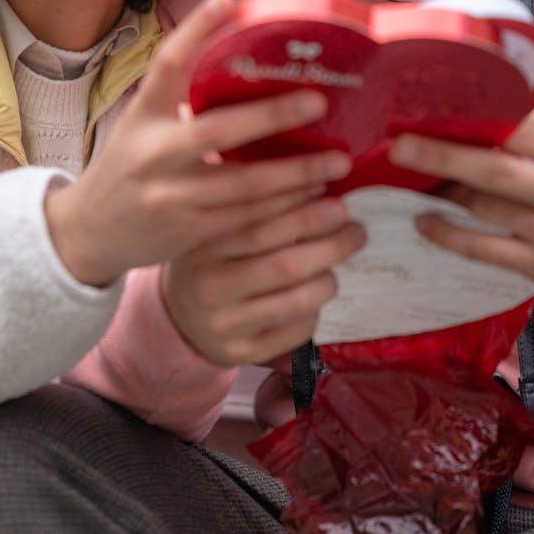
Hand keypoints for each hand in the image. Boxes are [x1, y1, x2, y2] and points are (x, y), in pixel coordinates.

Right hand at [46, 0, 353, 286]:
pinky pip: (244, 220)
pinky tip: (315, 198)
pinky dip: (283, 209)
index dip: (196, 28)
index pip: (168, 64)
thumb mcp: (143, 124)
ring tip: (337, 161)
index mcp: (143, 115)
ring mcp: (169, 195)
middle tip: (319, 101)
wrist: (89, 232)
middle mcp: (153, 152)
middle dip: (272, 116)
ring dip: (295, 174)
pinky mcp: (187, 232)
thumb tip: (242, 55)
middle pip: (217, 130)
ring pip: (243, 184)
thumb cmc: (129, 166)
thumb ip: (182, 99)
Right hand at [162, 203, 365, 365]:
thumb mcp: (215, 227)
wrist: (179, 316)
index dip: (298, 202)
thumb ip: (251, 206)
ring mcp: (226, 325)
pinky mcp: (243, 354)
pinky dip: (315, 309)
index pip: (258, 222)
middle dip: (330, 242)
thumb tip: (312, 180)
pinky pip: (297, 330)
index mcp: (200, 246)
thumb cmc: (209, 258)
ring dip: (329, 276)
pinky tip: (314, 291)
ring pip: (298, 300)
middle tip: (355, 226)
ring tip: (337, 260)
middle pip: (285, 264)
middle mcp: (209, 287)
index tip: (328, 185)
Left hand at [388, 109, 533, 294]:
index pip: (526, 127)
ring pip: (485, 206)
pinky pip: (484, 248)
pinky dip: (448, 234)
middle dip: (444, 155)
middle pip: (498, 168)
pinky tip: (422, 220)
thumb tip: (482, 117)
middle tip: (400, 145)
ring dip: (442, 191)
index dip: (478, 117)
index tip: (433, 109)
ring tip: (406, 177)